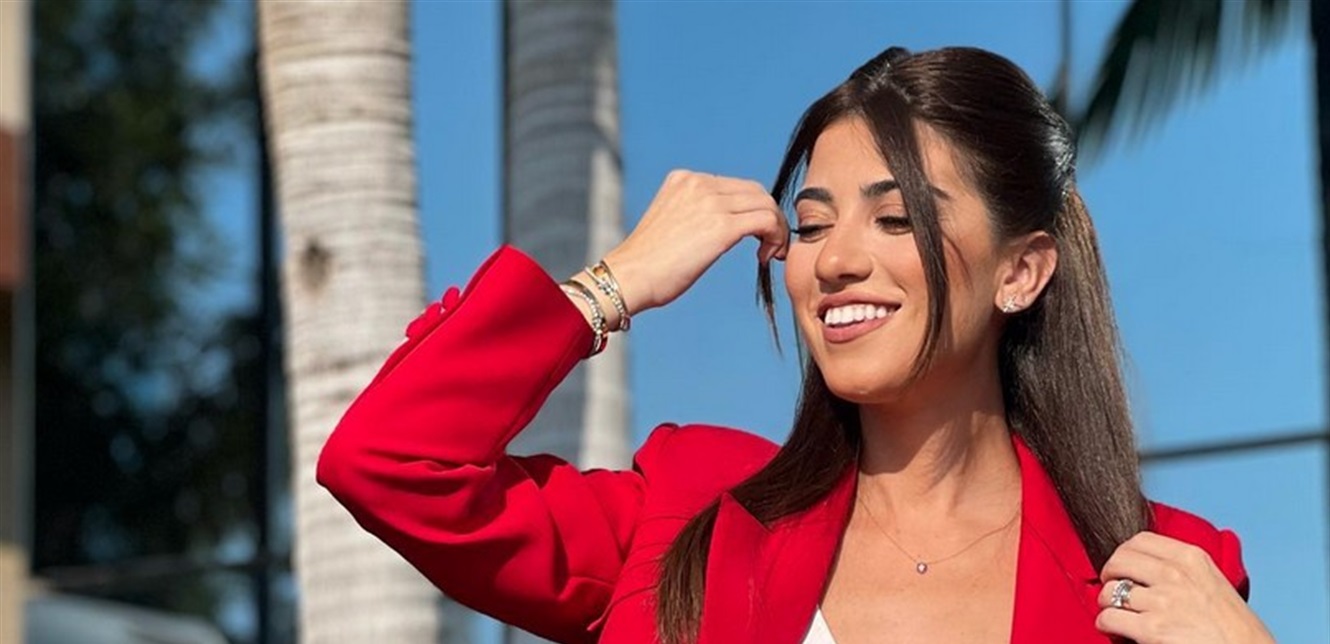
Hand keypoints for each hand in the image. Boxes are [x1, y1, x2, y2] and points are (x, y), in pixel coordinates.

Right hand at [598, 170, 786, 314]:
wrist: (628, 277)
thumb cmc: (646, 264)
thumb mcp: (672, 225)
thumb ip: (695, 215)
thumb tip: (723, 228)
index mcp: (684, 179)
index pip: (736, 186)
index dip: (753, 210)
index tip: (755, 237)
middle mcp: (698, 183)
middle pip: (756, 191)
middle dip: (770, 217)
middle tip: (771, 246)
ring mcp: (710, 201)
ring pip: (765, 205)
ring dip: (776, 229)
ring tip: (770, 253)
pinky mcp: (721, 225)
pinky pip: (766, 221)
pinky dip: (775, 237)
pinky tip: (765, 257)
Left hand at [1096, 531, 1272, 643]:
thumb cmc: (1235, 627)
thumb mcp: (1212, 582)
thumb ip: (1182, 569)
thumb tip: (1147, 566)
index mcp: (1191, 558)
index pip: (1140, 540)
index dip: (1124, 553)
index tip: (1123, 566)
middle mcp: (1175, 574)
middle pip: (1118, 560)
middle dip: (1109, 575)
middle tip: (1112, 587)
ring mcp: (1163, 601)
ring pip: (1109, 591)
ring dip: (1107, 603)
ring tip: (1115, 611)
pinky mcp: (1153, 628)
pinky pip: (1109, 618)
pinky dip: (1106, 623)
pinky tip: (1114, 628)